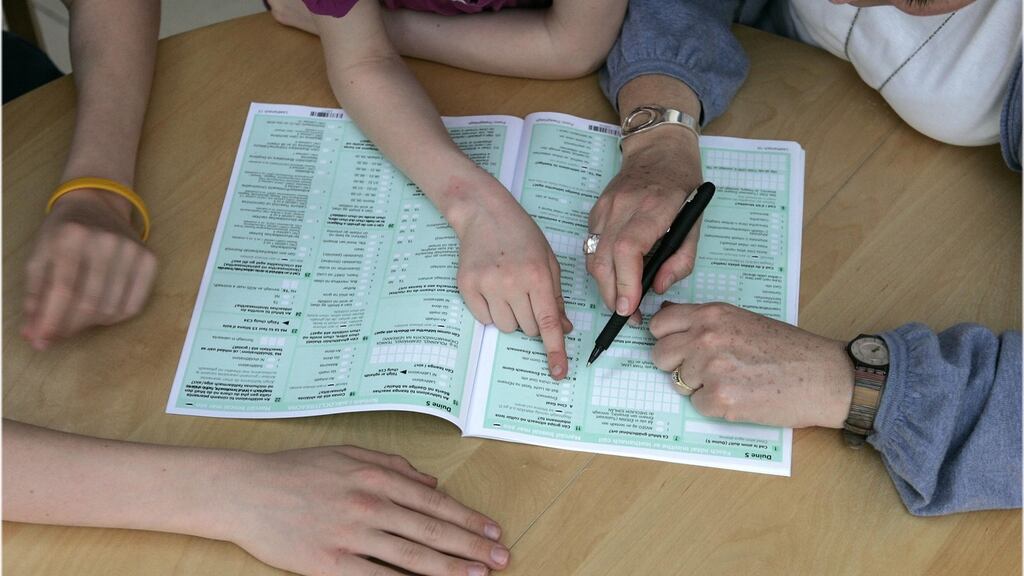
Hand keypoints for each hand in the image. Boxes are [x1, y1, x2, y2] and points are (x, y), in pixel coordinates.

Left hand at [21, 189, 156, 349]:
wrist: (98, 204)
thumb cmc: (63, 232)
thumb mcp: (39, 256)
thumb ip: (35, 296)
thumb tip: (35, 335)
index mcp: (72, 236)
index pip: (63, 289)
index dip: (52, 320)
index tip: (42, 341)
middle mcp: (106, 241)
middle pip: (89, 303)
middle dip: (70, 326)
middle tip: (57, 335)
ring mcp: (132, 250)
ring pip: (112, 309)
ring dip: (91, 323)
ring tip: (77, 318)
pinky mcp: (150, 259)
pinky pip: (134, 306)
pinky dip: (114, 318)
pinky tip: (101, 311)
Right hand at [222, 445, 508, 575]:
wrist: (246, 491)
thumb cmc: (297, 471)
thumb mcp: (348, 454)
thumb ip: (393, 465)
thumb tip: (431, 483)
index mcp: (376, 476)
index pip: (434, 504)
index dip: (468, 520)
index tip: (492, 532)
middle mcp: (370, 504)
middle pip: (432, 532)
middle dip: (472, 547)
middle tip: (501, 559)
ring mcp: (351, 536)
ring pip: (413, 557)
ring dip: (451, 569)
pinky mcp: (330, 564)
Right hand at [453, 181, 571, 379]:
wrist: (484, 213)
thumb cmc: (521, 234)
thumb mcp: (548, 261)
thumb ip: (556, 296)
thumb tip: (563, 328)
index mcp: (538, 276)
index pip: (548, 322)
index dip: (555, 350)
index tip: (558, 372)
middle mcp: (512, 283)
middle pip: (527, 329)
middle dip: (532, 321)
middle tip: (526, 296)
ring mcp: (487, 286)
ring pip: (506, 327)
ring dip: (511, 316)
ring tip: (508, 288)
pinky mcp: (467, 287)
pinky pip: (484, 319)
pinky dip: (491, 312)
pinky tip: (492, 288)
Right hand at [587, 134, 701, 320]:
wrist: (659, 150)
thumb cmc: (682, 187)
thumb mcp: (695, 223)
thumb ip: (681, 259)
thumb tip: (658, 287)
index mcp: (654, 206)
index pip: (628, 249)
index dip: (626, 282)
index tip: (630, 307)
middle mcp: (624, 206)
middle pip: (604, 259)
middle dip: (612, 294)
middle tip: (627, 314)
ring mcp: (605, 207)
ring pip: (592, 257)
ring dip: (604, 285)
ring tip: (621, 300)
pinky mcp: (596, 210)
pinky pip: (591, 247)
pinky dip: (601, 267)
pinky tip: (616, 273)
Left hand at [649, 302, 854, 427]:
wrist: (822, 375)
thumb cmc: (787, 348)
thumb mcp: (741, 320)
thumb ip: (704, 321)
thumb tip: (665, 317)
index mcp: (711, 314)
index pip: (659, 325)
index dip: (666, 339)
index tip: (677, 347)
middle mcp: (706, 337)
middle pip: (660, 356)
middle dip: (676, 366)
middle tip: (705, 369)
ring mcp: (711, 368)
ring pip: (679, 383)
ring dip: (700, 386)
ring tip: (734, 380)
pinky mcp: (720, 398)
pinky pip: (699, 405)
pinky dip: (715, 406)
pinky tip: (742, 396)